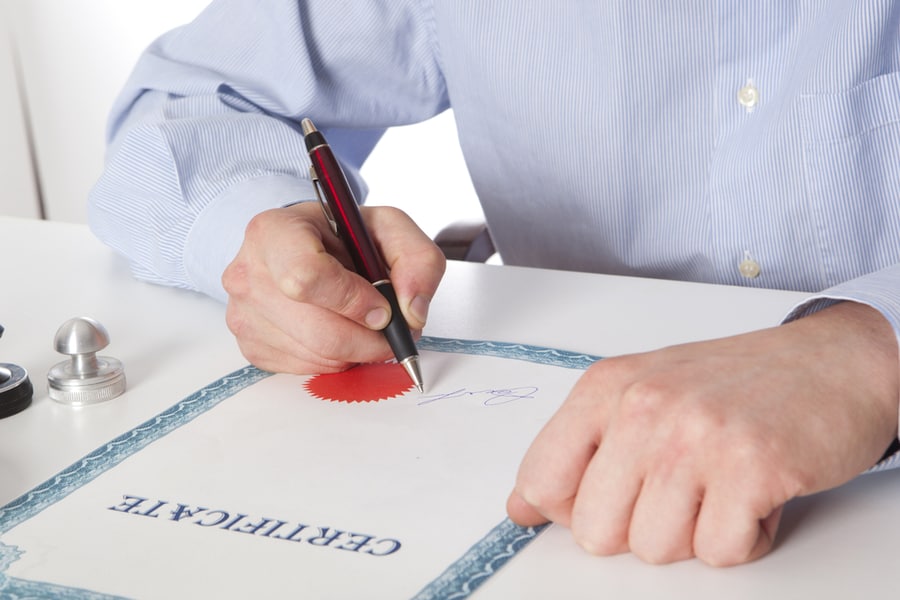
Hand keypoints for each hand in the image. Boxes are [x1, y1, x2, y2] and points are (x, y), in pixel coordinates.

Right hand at [221, 202, 445, 373]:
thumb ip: (417, 260)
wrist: (302, 246)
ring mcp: (244, 313)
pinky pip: (305, 369)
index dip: (354, 301)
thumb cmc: (340, 236)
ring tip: (365, 327)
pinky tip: (339, 333)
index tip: (382, 307)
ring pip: (316, 355)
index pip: (307, 278)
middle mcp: (248, 272)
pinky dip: (335, 360)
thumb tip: (414, 313)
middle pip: (319, 331)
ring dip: (356, 352)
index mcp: (274, 231)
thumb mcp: (389, 228)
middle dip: (368, 340)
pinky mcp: (250, 345)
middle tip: (391, 332)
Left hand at [507, 302, 898, 565]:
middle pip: (594, 531)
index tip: (607, 498)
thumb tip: (522, 507)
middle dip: (638, 528)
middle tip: (678, 491)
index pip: (541, 480)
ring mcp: (696, 436)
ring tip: (719, 485)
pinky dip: (743, 536)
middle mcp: (644, 406)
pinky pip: (720, 552)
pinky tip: (753, 494)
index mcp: (606, 388)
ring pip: (655, 549)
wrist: (831, 363)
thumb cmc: (734, 383)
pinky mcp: (752, 467)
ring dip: (694, 532)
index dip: (570, 509)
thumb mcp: (639, 395)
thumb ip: (577, 449)